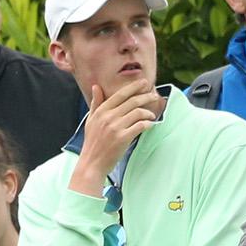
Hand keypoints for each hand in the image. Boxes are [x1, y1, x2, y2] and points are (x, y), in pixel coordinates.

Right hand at [71, 77, 162, 191]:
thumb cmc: (92, 142)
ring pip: (137, 112)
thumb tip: (96, 86)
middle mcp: (108, 117)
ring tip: (152, 115)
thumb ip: (96, 103)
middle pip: (132, 102)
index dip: (134, 87)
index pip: (120, 94)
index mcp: (101, 111)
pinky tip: (150, 124)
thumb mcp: (91, 120)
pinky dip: (147, 124)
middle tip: (154, 96)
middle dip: (146, 96)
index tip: (144, 82)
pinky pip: (140, 126)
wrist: (92, 163)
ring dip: (148, 112)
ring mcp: (115, 127)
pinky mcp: (122, 138)